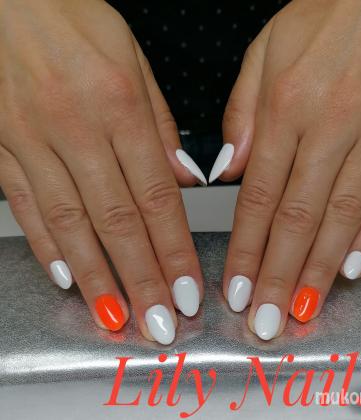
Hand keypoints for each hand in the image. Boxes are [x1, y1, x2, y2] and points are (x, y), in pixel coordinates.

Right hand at [0, 0, 204, 343]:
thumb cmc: (72, 18)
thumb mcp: (132, 60)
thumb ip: (160, 125)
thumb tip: (183, 177)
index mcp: (119, 106)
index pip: (157, 197)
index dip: (173, 251)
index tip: (187, 291)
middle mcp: (76, 128)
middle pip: (117, 221)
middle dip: (140, 279)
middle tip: (157, 323)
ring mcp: (31, 139)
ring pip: (69, 224)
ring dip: (95, 277)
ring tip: (117, 315)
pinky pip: (24, 204)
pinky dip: (47, 245)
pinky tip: (66, 277)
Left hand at [215, 0, 360, 339]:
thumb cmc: (325, 17)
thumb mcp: (265, 54)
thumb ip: (242, 116)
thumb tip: (228, 170)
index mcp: (288, 108)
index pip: (260, 197)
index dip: (248, 250)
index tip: (238, 288)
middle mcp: (332, 127)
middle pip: (300, 219)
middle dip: (282, 277)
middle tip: (268, 320)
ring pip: (344, 218)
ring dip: (322, 270)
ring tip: (304, 308)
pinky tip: (352, 268)